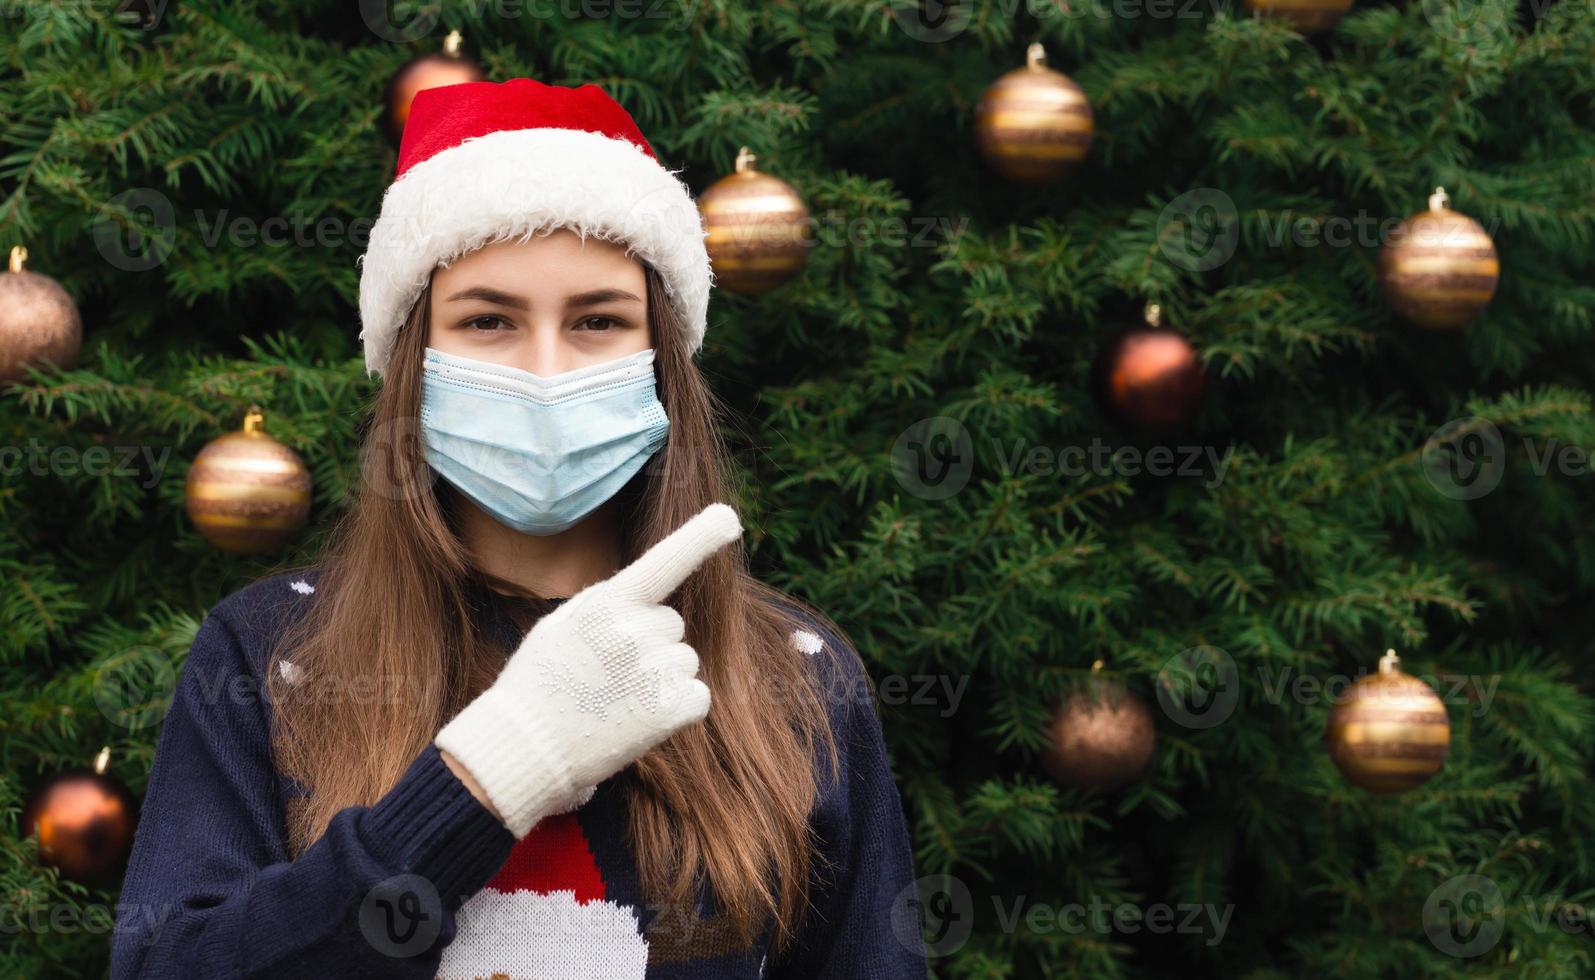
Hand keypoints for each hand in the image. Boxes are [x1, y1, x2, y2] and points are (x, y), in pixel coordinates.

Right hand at [435, 502, 741, 837]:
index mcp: (606, 604)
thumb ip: (606, 605)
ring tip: (616, 699)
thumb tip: (647, 598)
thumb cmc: (539, 685)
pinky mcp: (670, 711)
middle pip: (671, 624)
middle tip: (607, 673)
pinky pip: (698, 696)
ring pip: (684, 660)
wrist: (524, 749)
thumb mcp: (561, 626)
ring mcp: (654, 672)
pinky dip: (677, 708)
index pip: (662, 563)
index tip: (729, 518)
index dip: (699, 539)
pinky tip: (638, 719)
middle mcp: (634, 632)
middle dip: (649, 642)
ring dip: (661, 677)